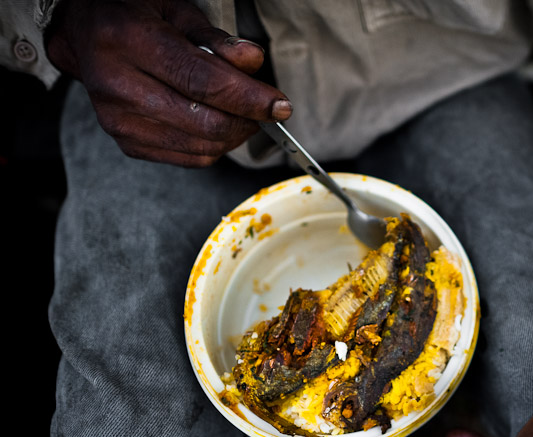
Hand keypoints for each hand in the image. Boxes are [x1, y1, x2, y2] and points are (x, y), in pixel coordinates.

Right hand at [46, 0, 290, 166]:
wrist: (85, 34)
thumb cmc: (134, 16)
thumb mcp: (176, 10)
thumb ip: (216, 40)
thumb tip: (253, 63)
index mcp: (128, 41)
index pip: (202, 82)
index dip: (248, 99)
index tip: (280, 106)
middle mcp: (118, 86)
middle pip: (205, 122)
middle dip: (248, 120)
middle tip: (268, 109)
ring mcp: (120, 121)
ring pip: (202, 147)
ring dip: (236, 134)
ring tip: (243, 112)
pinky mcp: (128, 144)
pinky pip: (190, 158)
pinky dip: (216, 145)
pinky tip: (218, 122)